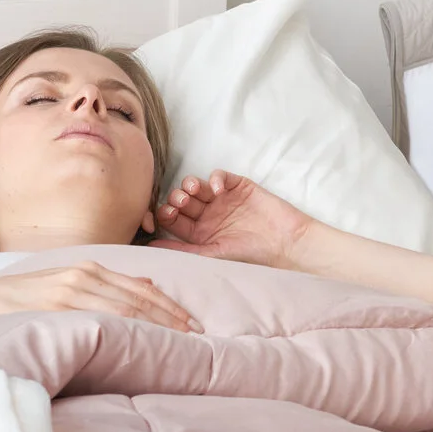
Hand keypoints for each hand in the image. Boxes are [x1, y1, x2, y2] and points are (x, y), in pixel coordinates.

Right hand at [0, 262, 199, 333]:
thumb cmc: (15, 303)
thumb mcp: (60, 288)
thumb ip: (101, 288)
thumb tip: (146, 287)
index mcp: (86, 270)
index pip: (140, 289)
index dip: (169, 306)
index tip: (194, 324)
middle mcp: (81, 275)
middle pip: (139, 298)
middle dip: (172, 316)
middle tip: (200, 337)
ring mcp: (68, 290)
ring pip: (124, 308)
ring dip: (156, 323)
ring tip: (183, 342)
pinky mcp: (53, 306)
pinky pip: (97, 317)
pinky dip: (124, 326)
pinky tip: (143, 340)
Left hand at [153, 170, 311, 268]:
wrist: (284, 243)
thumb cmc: (250, 255)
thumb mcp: (212, 255)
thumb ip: (182, 251)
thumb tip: (149, 249)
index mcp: (199, 233)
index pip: (172, 219)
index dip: (165, 213)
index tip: (166, 213)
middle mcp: (208, 216)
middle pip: (182, 200)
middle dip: (177, 197)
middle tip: (181, 202)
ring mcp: (222, 200)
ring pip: (196, 185)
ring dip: (190, 185)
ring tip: (193, 191)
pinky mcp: (238, 186)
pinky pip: (219, 176)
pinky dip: (214, 179)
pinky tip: (218, 189)